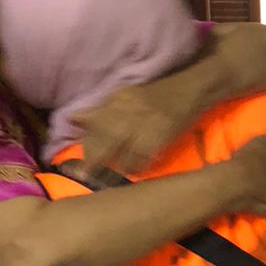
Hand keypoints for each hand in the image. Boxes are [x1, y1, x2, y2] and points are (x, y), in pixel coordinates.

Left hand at [72, 79, 196, 175]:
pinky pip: (143, 157)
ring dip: (116, 167)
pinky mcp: (160, 134)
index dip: (86, 143)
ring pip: (122, 152)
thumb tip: (72, 118)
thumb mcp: (127, 96)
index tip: (79, 159)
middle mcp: (128, 108)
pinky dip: (138, 167)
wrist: (193, 88)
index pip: (93, 121)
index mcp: (118, 98)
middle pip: (103, 139)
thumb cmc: (160, 95)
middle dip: (93, 159)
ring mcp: (145, 122)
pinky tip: (136, 171)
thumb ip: (101, 109)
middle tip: (86, 175)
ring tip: (111, 176)